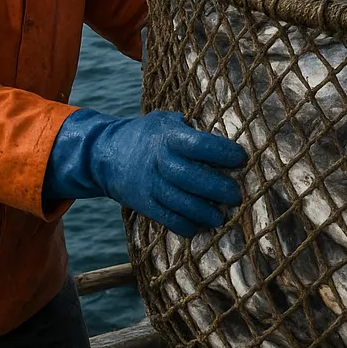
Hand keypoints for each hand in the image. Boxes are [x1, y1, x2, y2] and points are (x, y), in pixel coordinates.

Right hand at [45, 108, 245, 236]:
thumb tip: (226, 141)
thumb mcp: (167, 121)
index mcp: (169, 137)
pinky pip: (166, 219)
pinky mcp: (143, 204)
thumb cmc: (148, 135)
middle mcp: (159, 161)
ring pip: (180, 203)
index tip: (241, 159)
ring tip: (221, 216)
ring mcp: (149, 184)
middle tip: (236, 195)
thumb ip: (192, 130)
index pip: (200, 144)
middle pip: (191, 178)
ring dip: (204, 212)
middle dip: (218, 189)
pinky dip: (185, 226)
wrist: (105, 153)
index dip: (223, 153)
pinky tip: (199, 225)